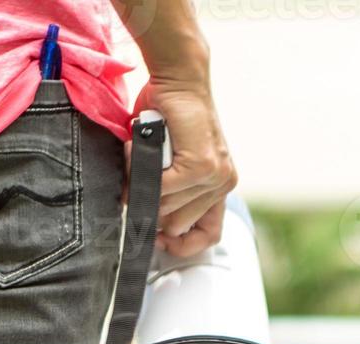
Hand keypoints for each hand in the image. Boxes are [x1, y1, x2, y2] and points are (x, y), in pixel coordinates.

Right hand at [134, 80, 237, 256]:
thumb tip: (142, 216)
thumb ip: (166, 191)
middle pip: (177, 224)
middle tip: (136, 178)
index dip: (181, 245)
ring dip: (141, 183)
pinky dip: (140, 170)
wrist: (180, 82)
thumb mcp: (170, 164)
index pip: (209, 236)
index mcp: (218, 188)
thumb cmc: (169, 119)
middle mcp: (222, 185)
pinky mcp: (201, 166)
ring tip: (137, 155)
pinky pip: (162, 187)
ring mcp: (214, 177)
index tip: (158, 239)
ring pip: (167, 206)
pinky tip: (137, 150)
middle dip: (150, 205)